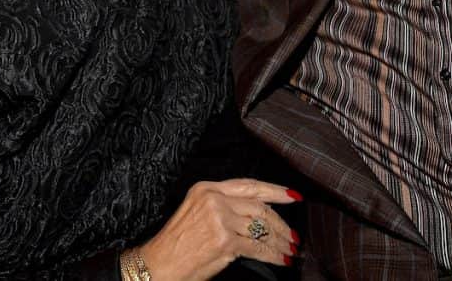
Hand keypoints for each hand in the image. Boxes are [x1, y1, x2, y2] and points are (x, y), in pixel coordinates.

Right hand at [138, 179, 300, 280]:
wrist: (157, 265)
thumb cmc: (176, 244)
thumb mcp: (197, 213)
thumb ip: (224, 208)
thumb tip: (257, 216)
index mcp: (206, 188)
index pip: (249, 185)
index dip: (274, 190)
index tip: (292, 196)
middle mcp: (214, 200)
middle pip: (259, 206)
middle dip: (281, 222)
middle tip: (293, 234)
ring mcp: (220, 219)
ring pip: (261, 227)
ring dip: (280, 240)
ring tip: (290, 248)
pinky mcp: (224, 241)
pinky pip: (257, 247)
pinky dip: (273, 255)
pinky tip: (281, 259)